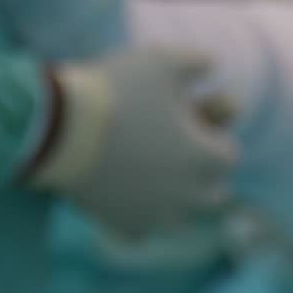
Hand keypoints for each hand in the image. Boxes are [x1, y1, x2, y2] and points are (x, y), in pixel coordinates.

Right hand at [29, 47, 237, 238]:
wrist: (62, 131)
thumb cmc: (117, 91)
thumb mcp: (163, 60)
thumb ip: (197, 62)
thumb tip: (212, 66)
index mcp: (205, 158)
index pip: (229, 156)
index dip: (214, 138)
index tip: (197, 127)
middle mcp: (188, 196)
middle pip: (215, 195)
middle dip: (204, 177)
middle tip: (184, 158)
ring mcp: (158, 217)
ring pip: (181, 220)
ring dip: (176, 203)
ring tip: (158, 184)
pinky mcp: (127, 229)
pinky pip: (142, 232)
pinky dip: (138, 219)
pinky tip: (126, 201)